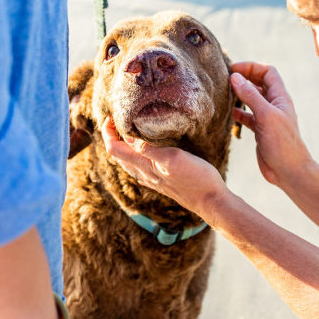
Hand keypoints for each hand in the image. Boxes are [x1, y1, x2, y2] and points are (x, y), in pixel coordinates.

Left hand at [101, 118, 228, 219]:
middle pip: (117, 155)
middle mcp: (143, 174)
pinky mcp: (161, 182)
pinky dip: (135, 154)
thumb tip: (128, 138)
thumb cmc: (195, 179)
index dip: (108, 132)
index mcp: (143, 166)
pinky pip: (139, 167)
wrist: (211, 201)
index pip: (113, 149)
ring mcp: (152, 179)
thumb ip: (149, 150)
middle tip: (117, 119)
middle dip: (113, 137)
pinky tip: (144, 149)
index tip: (112, 116)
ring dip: (123, 145)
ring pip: (128, 162)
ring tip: (128, 129)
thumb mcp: (172, 159)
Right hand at [230, 61, 313, 189]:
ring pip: (252, 99)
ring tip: (223, 93)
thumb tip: (235, 77)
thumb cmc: (282, 144)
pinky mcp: (260, 130)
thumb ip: (251, 96)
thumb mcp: (266, 116)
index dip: (251, 67)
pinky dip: (237, 112)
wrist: (289, 171)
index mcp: (280, 97)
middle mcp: (274, 105)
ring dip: (239, 94)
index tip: (233, 70)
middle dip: (244, 78)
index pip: (268, 72)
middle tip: (225, 79)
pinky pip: (247, 116)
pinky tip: (227, 114)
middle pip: (259, 83)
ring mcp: (267, 118)